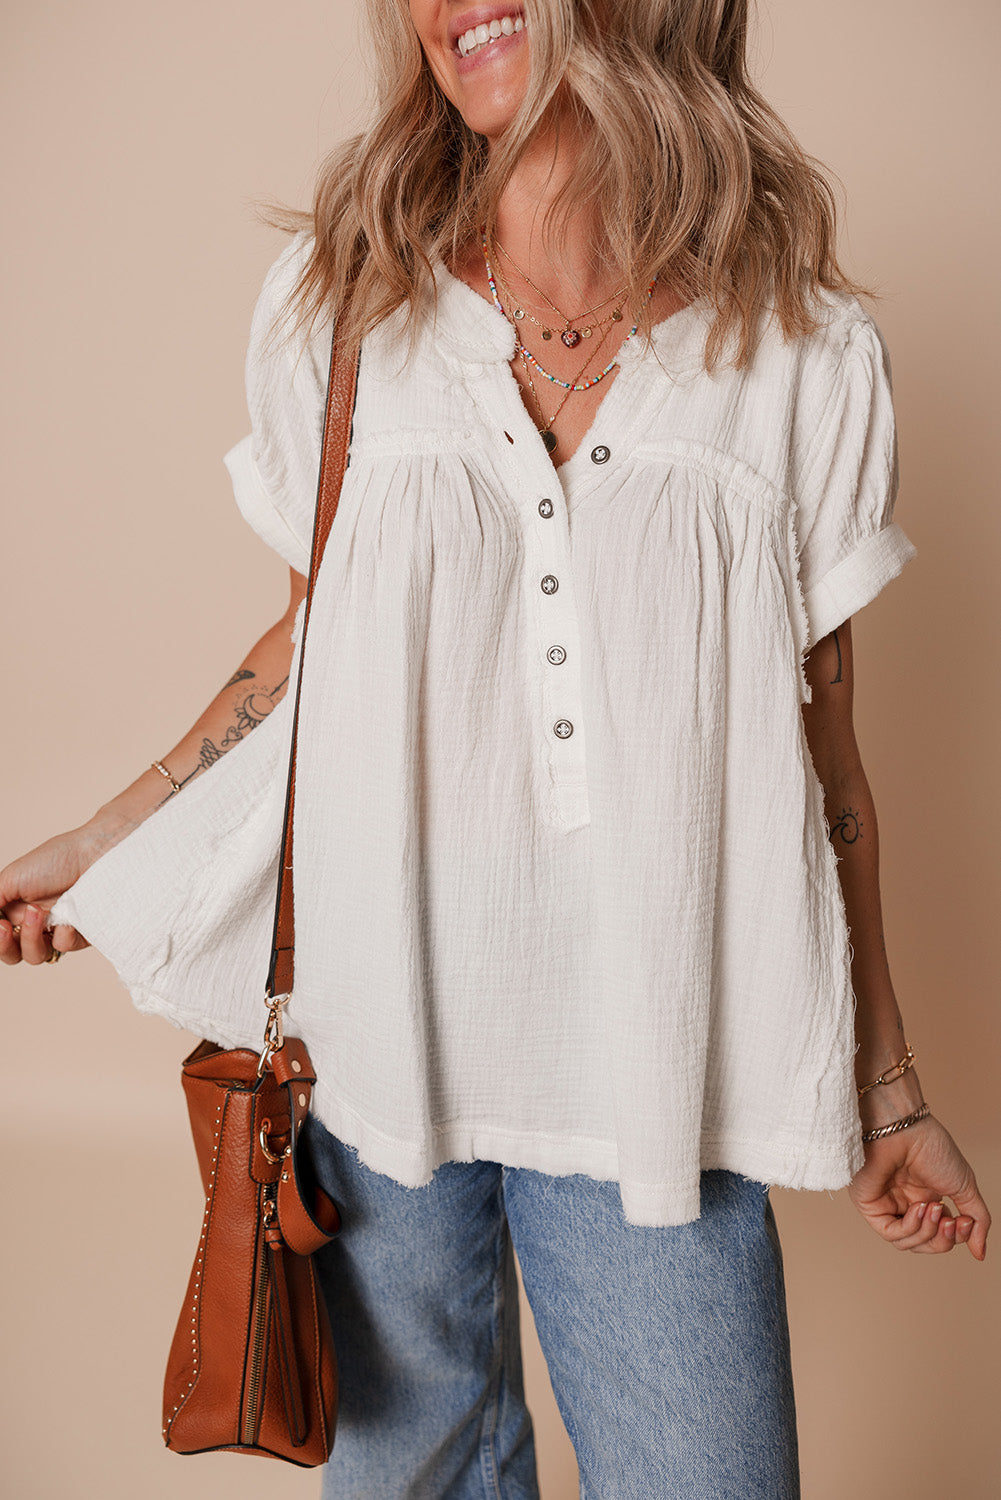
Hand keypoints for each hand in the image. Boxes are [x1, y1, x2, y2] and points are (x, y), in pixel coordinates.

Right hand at [0, 818, 124, 964]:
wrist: (95, 855)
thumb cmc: (56, 859)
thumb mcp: (11, 878)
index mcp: (18, 908)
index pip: (1, 937)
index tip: (1, 926)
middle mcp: (37, 922)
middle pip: (14, 953)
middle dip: (5, 946)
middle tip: (7, 928)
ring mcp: (59, 929)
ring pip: (36, 956)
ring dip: (30, 938)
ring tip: (39, 913)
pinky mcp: (82, 934)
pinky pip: (64, 948)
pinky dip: (62, 936)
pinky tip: (67, 919)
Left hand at [847, 1114, 989, 1259]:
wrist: (904, 1128)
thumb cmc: (930, 1146)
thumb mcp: (963, 1186)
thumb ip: (977, 1220)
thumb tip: (980, 1253)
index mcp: (927, 1198)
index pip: (941, 1235)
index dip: (956, 1236)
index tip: (966, 1221)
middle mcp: (906, 1204)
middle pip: (925, 1244)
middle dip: (942, 1239)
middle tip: (951, 1221)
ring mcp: (887, 1205)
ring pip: (908, 1243)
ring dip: (928, 1232)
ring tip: (935, 1208)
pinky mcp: (870, 1206)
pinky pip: (891, 1234)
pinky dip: (910, 1228)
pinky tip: (919, 1208)